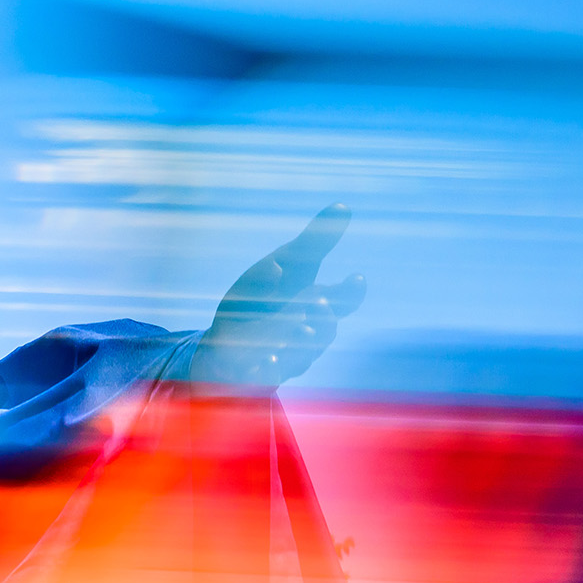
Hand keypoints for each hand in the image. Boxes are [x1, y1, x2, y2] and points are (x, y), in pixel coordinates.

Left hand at [191, 203, 365, 387]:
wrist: (227, 345)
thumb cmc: (263, 299)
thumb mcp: (285, 264)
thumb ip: (314, 242)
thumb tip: (343, 206)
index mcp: (313, 304)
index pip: (342, 300)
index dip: (350, 292)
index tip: (354, 277)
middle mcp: (304, 333)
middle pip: (324, 329)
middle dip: (323, 316)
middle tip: (318, 300)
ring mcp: (283, 356)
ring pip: (302, 354)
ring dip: (302, 341)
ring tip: (299, 329)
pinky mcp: (257, 374)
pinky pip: (266, 375)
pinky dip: (269, 368)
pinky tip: (266, 360)